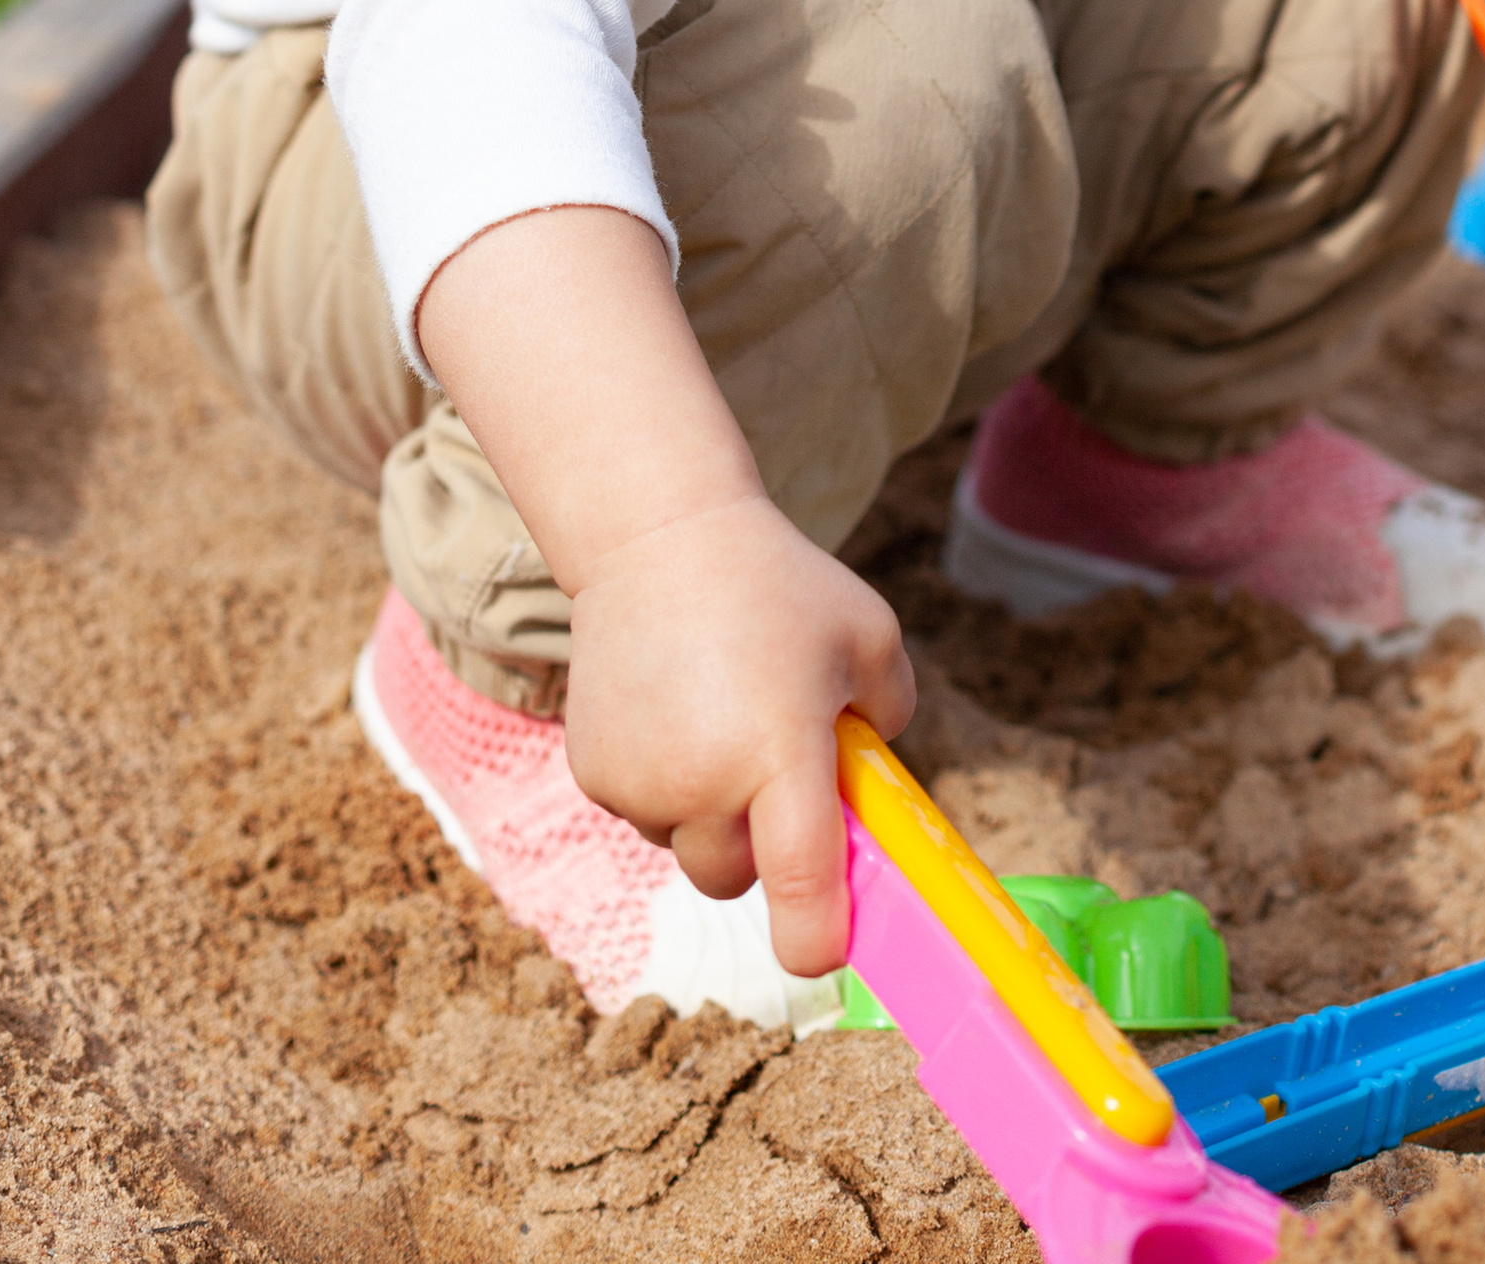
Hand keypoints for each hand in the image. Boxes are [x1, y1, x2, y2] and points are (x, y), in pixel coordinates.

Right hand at [565, 494, 914, 980]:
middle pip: (737, 878)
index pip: (801, 889)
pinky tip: (672, 710)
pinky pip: (644, 813)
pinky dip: (663, 783)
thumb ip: (889, 721)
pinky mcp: (595, 774)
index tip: (832, 949)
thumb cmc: (779, 586)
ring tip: (717, 714)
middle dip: (761, 845)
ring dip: (708, 809)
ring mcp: (641, 783)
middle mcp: (703, 783)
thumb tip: (875, 795)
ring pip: (687, 846)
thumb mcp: (869, 637)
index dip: (820, 939)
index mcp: (780, 755)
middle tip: (774, 766)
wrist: (657, 536)